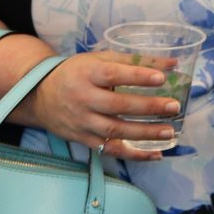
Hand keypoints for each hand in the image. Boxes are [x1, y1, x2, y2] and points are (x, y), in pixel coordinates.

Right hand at [25, 51, 180, 160]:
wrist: (41, 96)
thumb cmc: (78, 73)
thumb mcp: (101, 59)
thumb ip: (136, 61)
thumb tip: (173, 64)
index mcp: (88, 73)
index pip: (113, 74)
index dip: (137, 76)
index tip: (162, 78)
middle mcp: (83, 98)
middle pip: (117, 105)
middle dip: (147, 107)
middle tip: (173, 106)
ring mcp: (83, 121)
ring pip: (115, 130)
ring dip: (144, 133)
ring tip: (169, 131)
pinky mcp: (84, 139)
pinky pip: (110, 149)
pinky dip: (134, 154)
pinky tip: (155, 153)